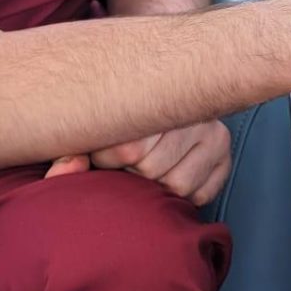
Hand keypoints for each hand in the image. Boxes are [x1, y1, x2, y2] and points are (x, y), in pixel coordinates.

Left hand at [44, 121, 232, 205]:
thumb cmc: (112, 123)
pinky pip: (199, 195)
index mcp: (158, 94)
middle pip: (153, 168)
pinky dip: (180, 197)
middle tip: (124, 164)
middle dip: (131, 175)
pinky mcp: (226, 159)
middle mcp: (194, 111)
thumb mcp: (87, 132)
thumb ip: (70, 151)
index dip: (107, 160)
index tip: (102, 154)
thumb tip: (64, 170)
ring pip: (177, 185)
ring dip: (155, 189)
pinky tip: (167, 178)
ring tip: (144, 172)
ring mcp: (215, 135)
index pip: (129, 148)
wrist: (155, 104)